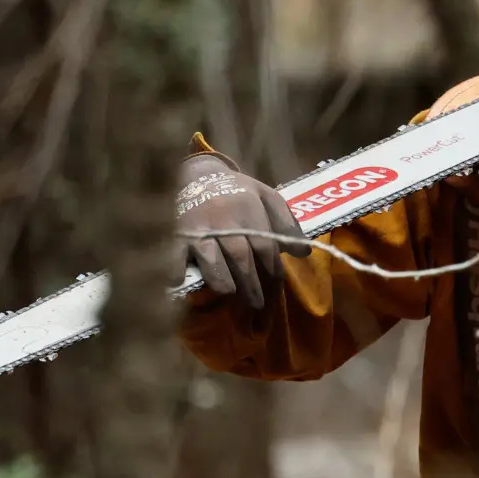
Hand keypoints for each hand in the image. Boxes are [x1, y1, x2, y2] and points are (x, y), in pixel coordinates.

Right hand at [175, 151, 309, 309]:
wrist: (196, 172)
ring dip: (221, 280)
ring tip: (228, 294)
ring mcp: (198, 229)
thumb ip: (286, 222)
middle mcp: (224, 222)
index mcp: (249, 211)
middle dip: (251, 285)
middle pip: (241, 258)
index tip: (276, 287)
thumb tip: (305, 253)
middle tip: (258, 306)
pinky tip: (182, 282)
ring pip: (211, 260)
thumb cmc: (236, 190)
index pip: (265, 247)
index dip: (272, 269)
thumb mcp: (266, 196)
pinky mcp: (174, 233)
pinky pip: (174, 256)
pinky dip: (177, 270)